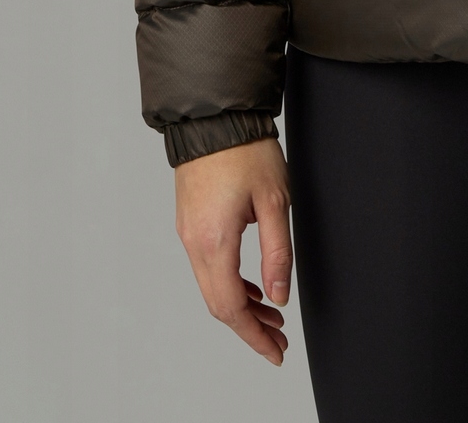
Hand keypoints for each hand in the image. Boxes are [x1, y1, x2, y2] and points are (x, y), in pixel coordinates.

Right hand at [173, 135, 293, 363]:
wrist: (216, 116)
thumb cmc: (247, 150)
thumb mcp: (275, 200)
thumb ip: (277, 253)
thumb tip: (279, 296)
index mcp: (214, 242)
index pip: (232, 307)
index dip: (255, 335)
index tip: (276, 352)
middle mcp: (194, 242)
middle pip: (218, 304)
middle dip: (249, 327)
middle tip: (278, 339)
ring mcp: (189, 232)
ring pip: (211, 287)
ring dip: (241, 306)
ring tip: (272, 314)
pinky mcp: (191, 221)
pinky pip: (207, 266)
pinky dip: (230, 283)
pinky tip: (252, 285)